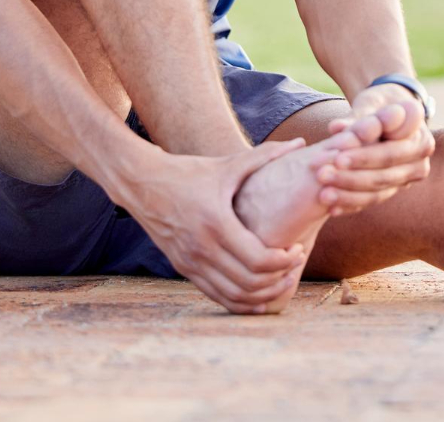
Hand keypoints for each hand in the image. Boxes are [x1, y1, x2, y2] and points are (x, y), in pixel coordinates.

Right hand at [124, 139, 310, 313]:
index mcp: (215, 222)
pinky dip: (240, 302)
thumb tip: (301, 141)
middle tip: (294, 265)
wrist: (141, 183)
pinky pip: (216, 297)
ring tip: (281, 280)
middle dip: (279, 279)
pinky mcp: (183, 269)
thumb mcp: (226, 164)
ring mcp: (190, 262)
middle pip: (250, 282)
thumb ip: (265, 155)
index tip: (297, 250)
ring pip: (234, 296)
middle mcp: (201, 248)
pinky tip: (258, 294)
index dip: (284, 261)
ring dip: (263, 295)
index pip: (258, 259)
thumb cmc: (188, 171)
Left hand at [319, 82, 435, 214]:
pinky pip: (370, 201)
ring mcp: (406, 181)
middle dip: (350, 178)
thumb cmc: (379, 105)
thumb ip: (360, 118)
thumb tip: (338, 128)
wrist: (387, 113)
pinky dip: (350, 205)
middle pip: (383, 176)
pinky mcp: (391, 190)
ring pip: (376, 193)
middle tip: (321, 175)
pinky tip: (331, 209)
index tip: (336, 157)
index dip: (363, 157)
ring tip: (323, 194)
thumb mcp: (372, 103)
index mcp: (420, 140)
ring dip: (348, 195)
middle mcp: (419, 164)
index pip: (389, 153)